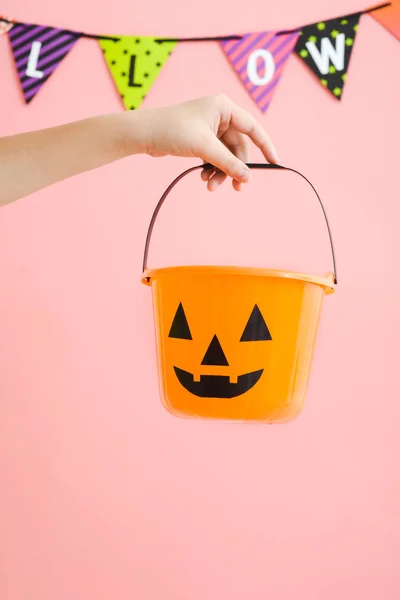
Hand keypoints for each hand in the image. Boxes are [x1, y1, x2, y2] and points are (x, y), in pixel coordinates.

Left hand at [132, 94, 278, 190]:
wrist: (144, 134)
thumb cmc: (173, 131)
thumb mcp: (204, 148)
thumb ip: (228, 162)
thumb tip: (246, 177)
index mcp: (224, 107)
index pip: (252, 128)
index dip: (265, 146)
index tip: (274, 162)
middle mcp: (219, 115)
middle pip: (238, 147)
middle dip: (234, 168)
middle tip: (237, 188)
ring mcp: (210, 128)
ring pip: (225, 155)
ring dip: (221, 172)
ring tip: (210, 186)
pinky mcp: (200, 139)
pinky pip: (214, 157)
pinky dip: (211, 169)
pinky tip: (203, 178)